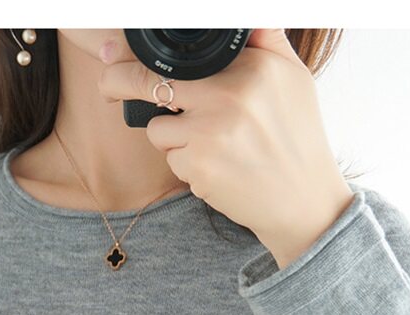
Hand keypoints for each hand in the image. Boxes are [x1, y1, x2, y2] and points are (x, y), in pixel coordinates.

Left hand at [97, 29, 355, 268]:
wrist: (303, 201)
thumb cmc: (297, 137)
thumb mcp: (292, 76)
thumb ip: (265, 38)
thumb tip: (238, 17)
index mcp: (251, 66)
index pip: (179, 54)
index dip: (138, 53)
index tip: (113, 52)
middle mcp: (228, 95)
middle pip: (148, 81)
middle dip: (117, 82)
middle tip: (106, 85)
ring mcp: (210, 132)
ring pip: (156, 127)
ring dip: (172, 135)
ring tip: (210, 143)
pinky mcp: (199, 167)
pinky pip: (171, 158)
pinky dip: (187, 164)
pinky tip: (217, 167)